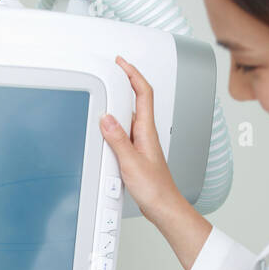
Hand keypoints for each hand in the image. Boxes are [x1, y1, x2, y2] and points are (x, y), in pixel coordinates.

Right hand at [100, 56, 180, 219]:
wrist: (163, 206)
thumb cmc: (154, 188)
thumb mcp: (130, 163)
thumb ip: (117, 140)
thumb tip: (106, 118)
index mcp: (147, 130)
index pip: (143, 92)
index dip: (132, 73)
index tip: (121, 63)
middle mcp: (145, 133)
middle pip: (137, 99)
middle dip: (125, 81)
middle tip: (112, 71)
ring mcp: (141, 142)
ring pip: (130, 115)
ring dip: (119, 103)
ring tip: (105, 95)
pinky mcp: (137, 152)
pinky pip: (125, 131)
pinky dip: (115, 124)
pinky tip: (106, 130)